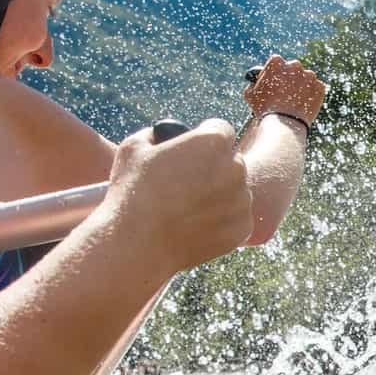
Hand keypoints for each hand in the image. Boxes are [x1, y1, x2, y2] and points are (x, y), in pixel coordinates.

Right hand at [103, 120, 252, 273]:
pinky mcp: (242, 228)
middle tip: (186, 183)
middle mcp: (235, 168)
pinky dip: (221, 220)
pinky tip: (194, 224)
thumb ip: (155, 134)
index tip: (191, 152)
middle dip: (213, 167)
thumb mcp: (134, 148)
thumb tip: (161, 136)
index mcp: (212, 142)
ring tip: (186, 207)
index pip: (220, 130)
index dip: (203, 138)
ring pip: (235, 190)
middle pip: (230, 160)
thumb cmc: (133, 193)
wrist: (138, 244)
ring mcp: (241, 200)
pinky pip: (236, 217)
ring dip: (219, 194)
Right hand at [245, 55, 326, 124]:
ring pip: (306, 78)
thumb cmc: (264, 109)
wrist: (284, 123)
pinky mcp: (320, 87)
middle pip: (293, 68)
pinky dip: (312, 95)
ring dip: (302, 85)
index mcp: (277, 62)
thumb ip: (253, 84)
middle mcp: (294, 65)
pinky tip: (304, 104)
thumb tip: (254, 83)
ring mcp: (309, 76)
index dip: (274, 72)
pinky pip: (316, 88)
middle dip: (290, 77)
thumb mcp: (250, 94)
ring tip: (295, 100)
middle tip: (286, 91)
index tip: (274, 80)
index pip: (276, 62)